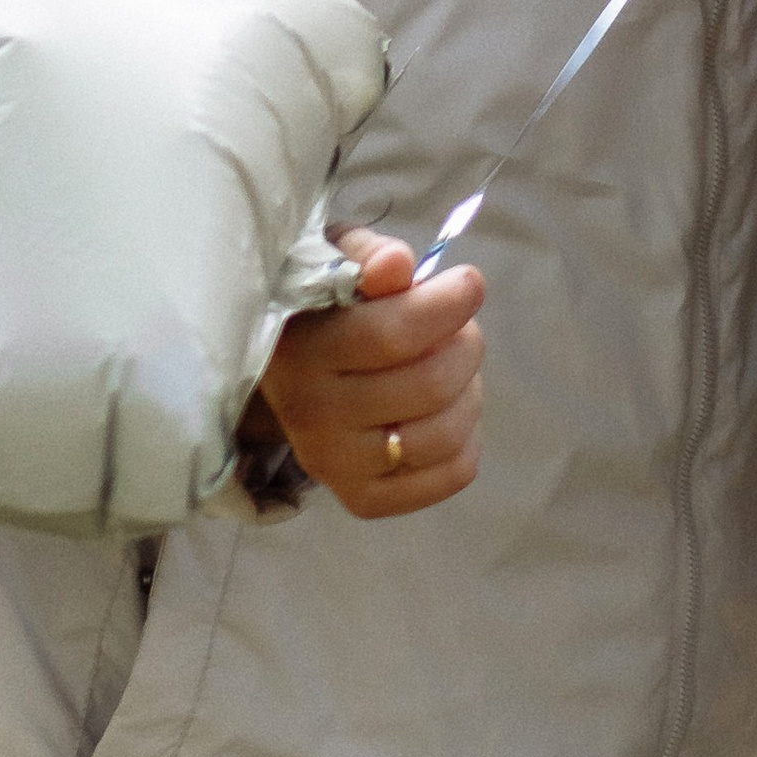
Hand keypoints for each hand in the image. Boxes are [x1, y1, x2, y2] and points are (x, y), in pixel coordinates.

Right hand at [254, 229, 484, 518]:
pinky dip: (468, 437)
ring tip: (453, 364)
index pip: (394, 336)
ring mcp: (335, 465)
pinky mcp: (362, 499)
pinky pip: (450, 474)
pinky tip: (449, 407)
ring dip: (469, 389)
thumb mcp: (337, 260)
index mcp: (302, 351)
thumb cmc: (325, 303)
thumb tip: (396, 264)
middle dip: (465, 344)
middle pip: (430, 386)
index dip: (448, 304)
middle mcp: (311, 417)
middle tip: (460, 326)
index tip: (470, 283)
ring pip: (445, 434)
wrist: (286, 370)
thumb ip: (367, 257)